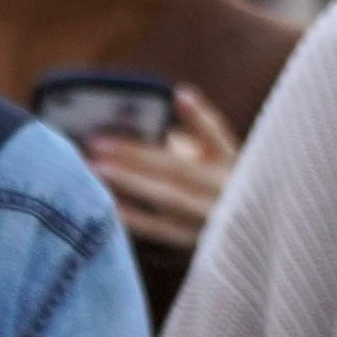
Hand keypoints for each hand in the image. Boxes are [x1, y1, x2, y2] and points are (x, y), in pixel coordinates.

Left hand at [81, 85, 239, 255]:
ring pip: (169, 197)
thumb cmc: (214, 188)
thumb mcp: (212, 159)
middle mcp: (225, 189)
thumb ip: (189, 136)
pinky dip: (136, 219)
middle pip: (179, 168)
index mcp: (231, 162)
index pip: (217, 134)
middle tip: (96, 142)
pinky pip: (162, 230)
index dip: (199, 116)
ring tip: (97, 168)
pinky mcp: (195, 241)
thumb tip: (146, 114)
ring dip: (131, 182)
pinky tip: (110, 205)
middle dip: (136, 154)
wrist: (241, 241)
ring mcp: (210, 217)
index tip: (179, 95)